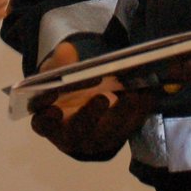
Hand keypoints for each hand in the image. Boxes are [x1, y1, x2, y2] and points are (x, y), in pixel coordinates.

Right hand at [29, 42, 155, 159]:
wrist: (80, 105)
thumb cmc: (63, 90)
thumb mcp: (55, 74)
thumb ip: (58, 64)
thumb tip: (66, 50)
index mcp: (48, 122)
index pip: (43, 125)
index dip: (47, 118)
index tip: (54, 107)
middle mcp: (71, 137)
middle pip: (78, 132)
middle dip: (89, 116)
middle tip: (101, 98)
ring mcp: (96, 140)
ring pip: (108, 133)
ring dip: (122, 113)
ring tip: (133, 92)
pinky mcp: (117, 136)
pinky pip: (129, 127)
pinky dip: (139, 111)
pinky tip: (147, 91)